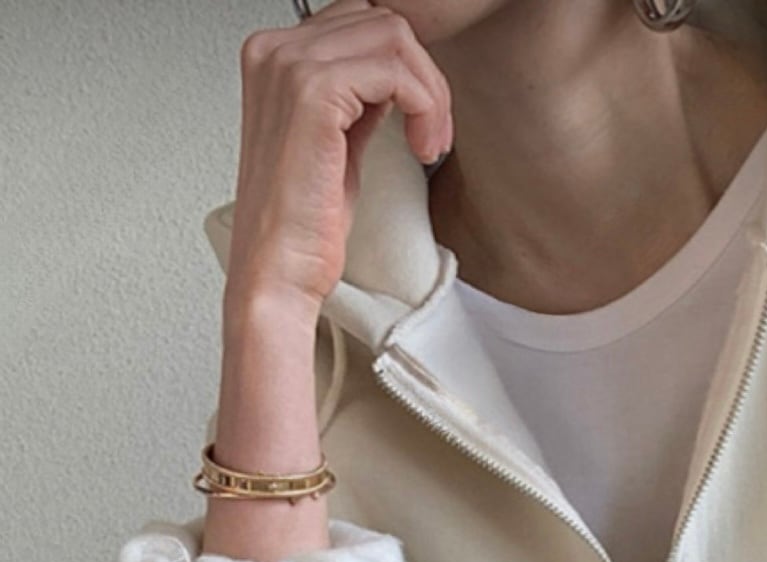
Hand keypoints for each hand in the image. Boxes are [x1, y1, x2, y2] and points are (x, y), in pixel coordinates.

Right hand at [228, 1, 452, 310]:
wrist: (277, 271)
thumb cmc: (300, 223)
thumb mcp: (335, 142)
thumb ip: (355, 97)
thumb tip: (395, 76)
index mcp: (273, 57)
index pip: (361, 21)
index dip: (405, 67)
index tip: (419, 121)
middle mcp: (274, 51)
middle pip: (381, 21)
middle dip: (423, 76)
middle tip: (432, 133)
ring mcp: (290, 67)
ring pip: (394, 37)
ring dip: (430, 91)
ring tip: (429, 142)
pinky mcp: (313, 93)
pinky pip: (395, 70)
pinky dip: (424, 106)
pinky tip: (421, 147)